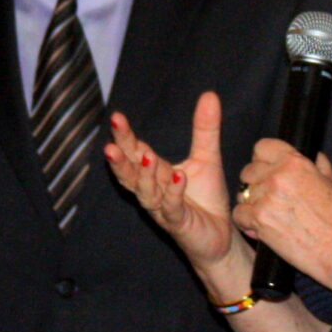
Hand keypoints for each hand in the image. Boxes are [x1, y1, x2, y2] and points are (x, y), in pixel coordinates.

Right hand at [107, 95, 240, 272]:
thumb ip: (204, 129)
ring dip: (143, 176)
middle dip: (121, 158)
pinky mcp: (179, 224)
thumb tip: (209, 94)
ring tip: (145, 156)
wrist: (221, 237)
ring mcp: (163, 209)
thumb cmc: (206, 200)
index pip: (135, 152)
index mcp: (156, 173)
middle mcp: (153, 191)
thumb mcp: (207, 158)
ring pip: (145, 193)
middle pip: (131, 173)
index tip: (116, 117)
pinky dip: (173, 192)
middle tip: (111, 143)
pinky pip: (172, 208)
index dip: (125, 137)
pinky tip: (178, 176)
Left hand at [234, 141, 331, 284]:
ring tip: (267, 214)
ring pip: (242, 193)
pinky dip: (246, 222)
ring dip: (251, 203)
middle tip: (268, 197)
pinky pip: (239, 214)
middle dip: (255, 183)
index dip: (262, 159)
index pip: (262, 147)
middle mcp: (278, 176)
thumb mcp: (331, 181)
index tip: (267, 169)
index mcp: (295, 162)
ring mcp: (266, 197)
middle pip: (248, 170)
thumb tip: (309, 154)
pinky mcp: (259, 219)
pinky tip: (260, 227)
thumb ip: (317, 163)